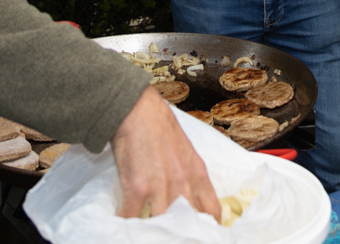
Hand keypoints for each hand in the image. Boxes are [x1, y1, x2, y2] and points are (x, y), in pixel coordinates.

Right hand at [111, 87, 218, 220]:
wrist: (136, 109)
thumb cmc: (158, 126)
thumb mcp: (185, 150)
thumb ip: (189, 174)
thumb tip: (189, 195)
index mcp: (197, 171)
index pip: (212, 209)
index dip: (208, 226)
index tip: (200, 232)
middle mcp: (183, 181)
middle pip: (188, 220)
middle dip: (182, 231)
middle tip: (175, 234)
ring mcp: (160, 185)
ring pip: (163, 222)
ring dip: (156, 230)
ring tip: (151, 233)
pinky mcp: (138, 186)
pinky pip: (133, 216)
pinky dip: (129, 223)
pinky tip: (128, 225)